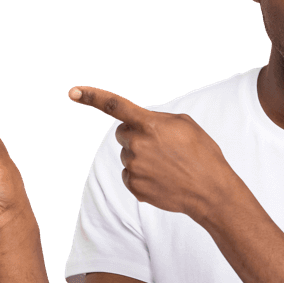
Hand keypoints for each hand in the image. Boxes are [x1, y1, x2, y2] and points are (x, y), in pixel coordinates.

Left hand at [68, 86, 234, 218]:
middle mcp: (137, 144)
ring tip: (167, 165)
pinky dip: (141, 175)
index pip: (114, 105)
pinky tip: (161, 179)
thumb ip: (156, 119)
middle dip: (135, 136)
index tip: (73, 92)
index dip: (91, 96)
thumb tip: (139, 124)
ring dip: (141, 157)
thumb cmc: (202, 154)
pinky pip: (129, 174)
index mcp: (149, 124)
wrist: (210, 191)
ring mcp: (134, 167)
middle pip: (122, 133)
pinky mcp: (133, 186)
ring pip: (127, 155)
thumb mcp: (184, 124)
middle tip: (161, 146)